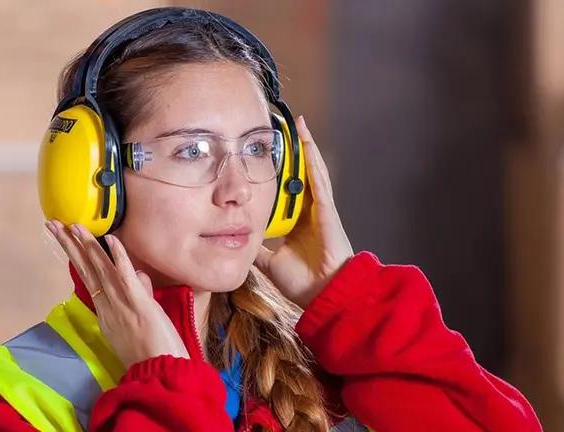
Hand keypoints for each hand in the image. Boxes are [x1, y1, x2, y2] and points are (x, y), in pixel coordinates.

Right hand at [46, 220, 189, 367]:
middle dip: (69, 245)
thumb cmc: (152, 352)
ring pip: (101, 269)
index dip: (76, 256)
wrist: (160, 374)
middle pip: (86, 270)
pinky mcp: (139, 304)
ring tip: (73, 225)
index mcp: (106, 312)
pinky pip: (126, 277)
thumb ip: (139, 295)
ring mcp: (122, 305)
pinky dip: (119, 257)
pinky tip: (110, 239)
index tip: (66, 238)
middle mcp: (108, 307)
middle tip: (53, 224)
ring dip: (87, 245)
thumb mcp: (140, 321)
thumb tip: (140, 275)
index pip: (89, 278)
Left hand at [254, 116, 353, 308]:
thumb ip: (257, 248)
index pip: (286, 191)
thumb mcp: (269, 261)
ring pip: (311, 172)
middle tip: (282, 128)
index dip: (279, 172)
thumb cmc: (303, 283)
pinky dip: (312, 161)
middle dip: (293, 152)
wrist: (324, 296)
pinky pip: (319, 180)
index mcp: (298, 222)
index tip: (268, 154)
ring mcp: (320, 209)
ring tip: (298, 125)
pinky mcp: (326, 210)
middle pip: (299, 175)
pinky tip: (307, 143)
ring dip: (305, 148)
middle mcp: (310, 211)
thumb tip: (236, 240)